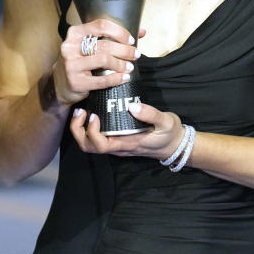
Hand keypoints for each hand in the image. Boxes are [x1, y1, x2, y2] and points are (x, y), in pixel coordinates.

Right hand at [51, 19, 143, 106]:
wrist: (61, 83)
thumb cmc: (81, 60)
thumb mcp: (90, 45)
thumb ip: (113, 37)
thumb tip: (141, 31)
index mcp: (75, 33)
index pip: (101, 26)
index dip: (119, 32)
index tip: (131, 40)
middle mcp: (70, 47)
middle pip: (105, 45)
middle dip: (124, 50)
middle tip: (135, 54)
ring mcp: (71, 65)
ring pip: (104, 60)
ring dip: (121, 64)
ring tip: (130, 67)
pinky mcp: (75, 82)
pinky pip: (101, 80)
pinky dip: (116, 79)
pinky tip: (124, 78)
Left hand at [70, 102, 185, 160]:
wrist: (175, 146)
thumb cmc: (170, 135)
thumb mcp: (166, 122)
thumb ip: (151, 114)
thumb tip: (132, 106)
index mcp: (127, 144)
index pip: (100, 145)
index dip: (91, 131)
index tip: (94, 115)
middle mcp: (118, 147)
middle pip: (89, 147)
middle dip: (78, 131)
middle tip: (81, 111)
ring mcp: (117, 145)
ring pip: (91, 144)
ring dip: (82, 129)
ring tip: (84, 111)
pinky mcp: (119, 140)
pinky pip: (98, 138)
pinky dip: (90, 127)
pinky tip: (95, 111)